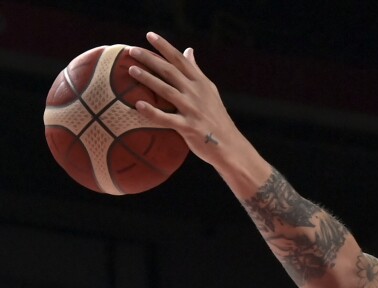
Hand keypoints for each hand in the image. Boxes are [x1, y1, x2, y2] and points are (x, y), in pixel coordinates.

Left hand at [127, 32, 268, 185]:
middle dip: (150, 59)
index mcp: (201, 83)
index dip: (164, 46)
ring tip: (132, 70)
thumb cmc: (216, 118)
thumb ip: (196, 71)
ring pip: (167, 91)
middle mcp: (196, 93)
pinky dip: (152, 112)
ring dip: (148, 79)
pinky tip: (138, 106)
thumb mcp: (209, 91)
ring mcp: (192, 110)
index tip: (149, 35)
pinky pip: (166, 119)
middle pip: (170, 71)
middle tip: (131, 50)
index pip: (180, 60)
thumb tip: (188, 50)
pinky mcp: (188, 127)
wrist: (229, 146)